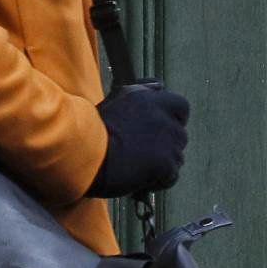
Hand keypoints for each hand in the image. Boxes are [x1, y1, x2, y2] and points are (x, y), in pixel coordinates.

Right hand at [88, 82, 190, 196]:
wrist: (85, 153)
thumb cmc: (95, 129)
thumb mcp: (116, 99)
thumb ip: (141, 91)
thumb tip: (158, 86)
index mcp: (150, 99)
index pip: (181, 106)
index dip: (174, 119)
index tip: (162, 128)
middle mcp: (162, 117)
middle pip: (180, 134)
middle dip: (167, 145)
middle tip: (145, 152)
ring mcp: (167, 141)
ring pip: (177, 157)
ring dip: (163, 163)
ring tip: (139, 167)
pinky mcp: (166, 163)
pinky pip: (171, 176)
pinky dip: (159, 181)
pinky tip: (141, 179)